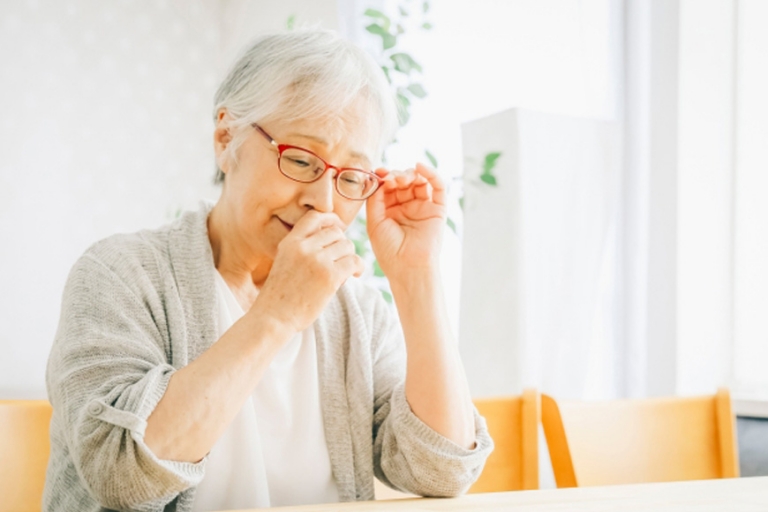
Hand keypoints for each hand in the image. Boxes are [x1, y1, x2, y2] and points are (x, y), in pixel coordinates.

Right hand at [254, 211, 364, 332]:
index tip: (339, 226)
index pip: (314, 217)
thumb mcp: (284, 262)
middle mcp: (304, 247)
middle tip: (341, 260)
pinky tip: (354, 275)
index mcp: (290, 242)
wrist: (273, 318)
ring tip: (345, 271)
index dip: (331, 219)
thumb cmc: (280, 295)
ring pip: (347, 246)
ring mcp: (317, 260)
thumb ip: (302, 249)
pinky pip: (354, 261)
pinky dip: (358, 267)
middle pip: (336, 232)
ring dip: (350, 257)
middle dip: (342, 244)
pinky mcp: (329, 276)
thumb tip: (332, 239)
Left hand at [366, 163, 445, 279]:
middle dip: (396, 175)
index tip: (378, 173)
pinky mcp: (438, 209)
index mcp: (390, 210)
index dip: (384, 177)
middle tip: (390, 178)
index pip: (388, 186)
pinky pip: (438, 186)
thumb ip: (375, 199)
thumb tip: (379, 178)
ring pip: (419, 181)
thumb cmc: (389, 250)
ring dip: (409, 174)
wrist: (408, 267)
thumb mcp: (374, 222)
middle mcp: (407, 206)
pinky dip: (431, 173)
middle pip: (403, 181)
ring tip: (401, 178)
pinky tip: (420, 167)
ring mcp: (423, 207)